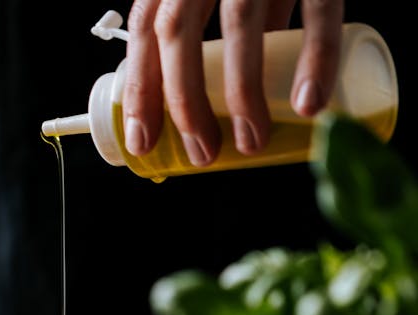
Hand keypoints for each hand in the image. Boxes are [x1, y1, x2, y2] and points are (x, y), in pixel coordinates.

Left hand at [122, 0, 343, 165]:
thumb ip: (216, 23)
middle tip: (204, 154)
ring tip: (252, 142)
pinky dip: (315, 57)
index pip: (146, 27)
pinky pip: (319, 8)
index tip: (141, 141)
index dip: (141, 86)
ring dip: (242, 93)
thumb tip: (214, 105)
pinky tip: (308, 104)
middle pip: (178, 29)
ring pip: (238, 22)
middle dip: (185, 101)